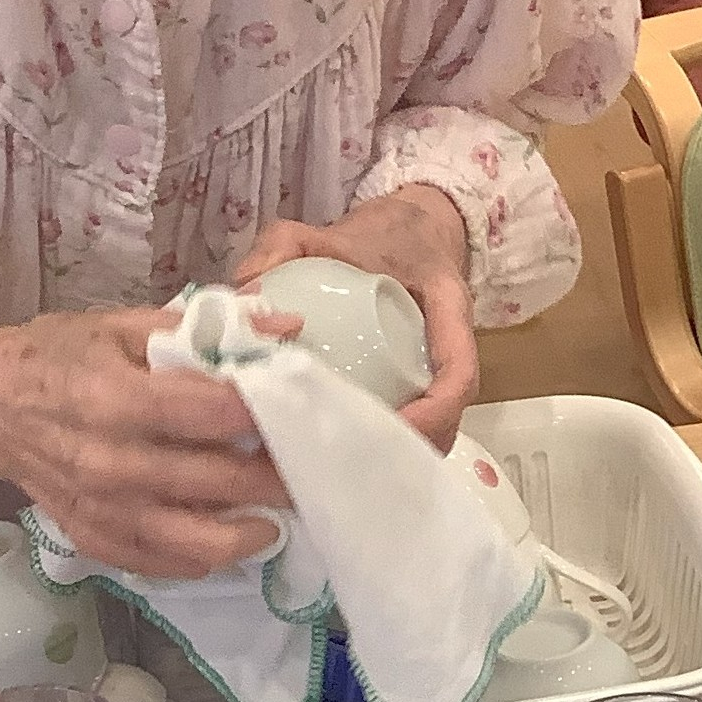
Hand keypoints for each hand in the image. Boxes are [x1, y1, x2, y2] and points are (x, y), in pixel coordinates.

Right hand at [0, 307, 297, 577]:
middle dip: (276, 480)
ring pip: (195, 540)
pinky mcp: (92, 537)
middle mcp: (112, 463)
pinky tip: (229, 541)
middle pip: (217, 482)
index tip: (301, 410)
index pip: (214, 415)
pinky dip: (200, 558)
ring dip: (249, 533)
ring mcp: (102, 508)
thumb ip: (203, 326)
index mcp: (117, 401)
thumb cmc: (55, 358)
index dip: (266, 414)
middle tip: (313, 469)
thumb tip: (284, 324)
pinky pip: (158, 562)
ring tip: (280, 517)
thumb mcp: (121, 325)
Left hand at [234, 185, 478, 450]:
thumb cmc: (375, 235)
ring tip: (333, 471)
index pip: (458, 375)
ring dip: (391, 459)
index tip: (384, 430)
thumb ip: (282, 246)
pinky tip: (333, 459)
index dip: (431, 415)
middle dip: (402, 452)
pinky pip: (412, 427)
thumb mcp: (323, 229)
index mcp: (448, 308)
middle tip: (341, 465)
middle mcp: (451, 351)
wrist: (409, 230)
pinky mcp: (422, 388)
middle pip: (446, 423)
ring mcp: (439, 374)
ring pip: (432, 434)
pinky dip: (381, 448)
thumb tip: (243, 293)